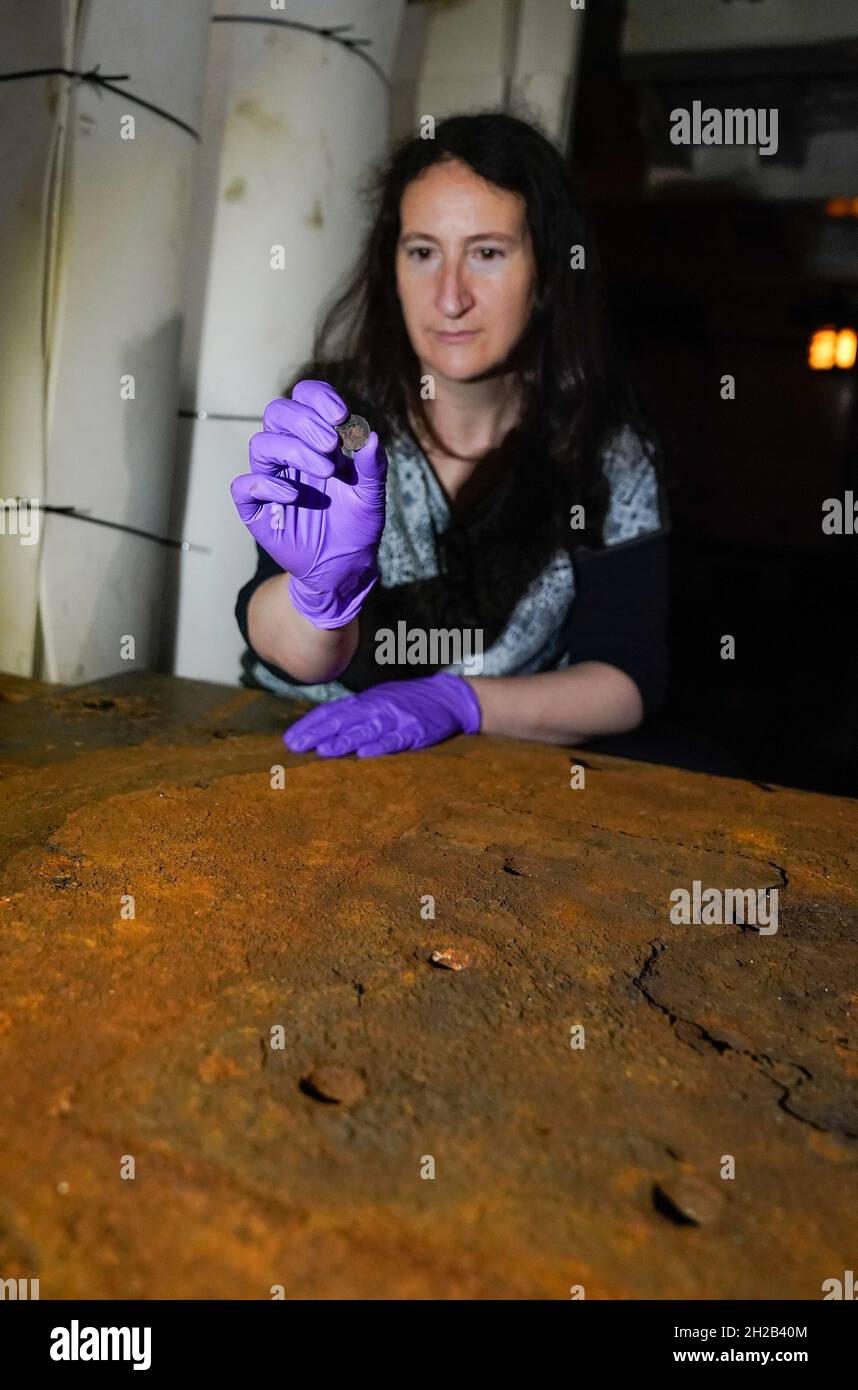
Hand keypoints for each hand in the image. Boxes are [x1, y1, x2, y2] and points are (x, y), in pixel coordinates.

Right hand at [230, 380, 387, 628]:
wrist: (344, 566)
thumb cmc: (356, 525)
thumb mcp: (371, 495)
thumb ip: (372, 466)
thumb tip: (371, 436)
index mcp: (315, 440)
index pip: (303, 399)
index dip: (317, 397)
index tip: (341, 416)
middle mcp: (289, 453)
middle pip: (277, 413)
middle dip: (304, 422)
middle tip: (332, 445)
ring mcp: (270, 479)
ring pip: (261, 444)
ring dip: (293, 451)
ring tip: (326, 472)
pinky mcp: (256, 508)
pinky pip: (243, 486)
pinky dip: (265, 486)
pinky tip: (294, 496)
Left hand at [283, 673, 482, 757]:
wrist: (448, 696)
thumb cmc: (409, 700)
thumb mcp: (379, 700)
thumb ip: (355, 712)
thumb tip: (325, 725)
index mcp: (366, 700)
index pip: (332, 711)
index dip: (310, 724)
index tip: (291, 738)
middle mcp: (377, 706)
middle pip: (343, 719)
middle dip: (317, 732)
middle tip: (296, 746)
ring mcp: (396, 717)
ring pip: (366, 728)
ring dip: (343, 740)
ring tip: (324, 751)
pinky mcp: (415, 730)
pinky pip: (395, 738)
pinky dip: (380, 745)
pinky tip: (365, 753)